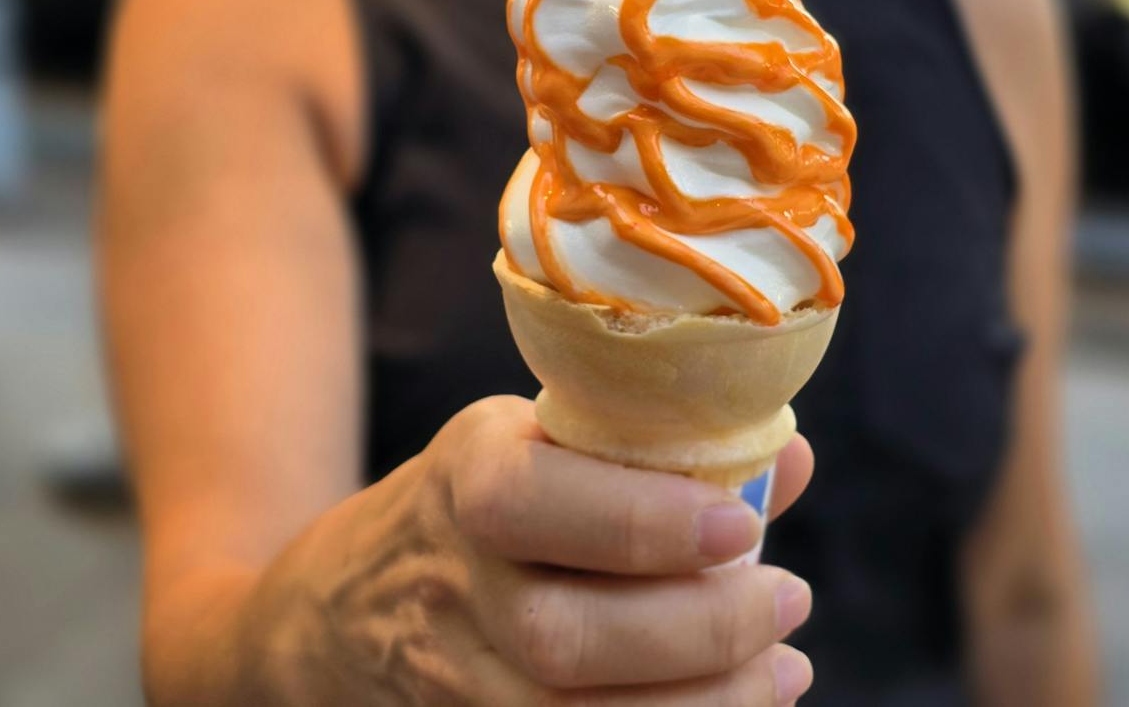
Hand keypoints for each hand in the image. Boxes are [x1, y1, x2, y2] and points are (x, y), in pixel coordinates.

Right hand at [237, 396, 816, 704]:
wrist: (338, 608)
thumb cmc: (480, 507)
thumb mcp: (542, 447)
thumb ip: (658, 454)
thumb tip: (790, 456)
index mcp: (469, 478)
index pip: (534, 504)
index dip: (645, 522)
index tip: (743, 528)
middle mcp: (451, 583)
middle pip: (566, 638)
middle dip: (700, 631)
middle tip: (787, 603)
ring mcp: (448, 681)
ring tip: (782, 671)